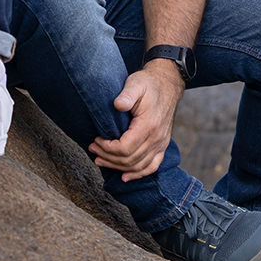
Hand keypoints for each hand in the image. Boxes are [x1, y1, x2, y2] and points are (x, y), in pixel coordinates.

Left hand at [89, 63, 183, 180]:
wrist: (167, 84)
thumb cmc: (148, 84)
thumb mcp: (135, 84)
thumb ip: (127, 94)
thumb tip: (117, 104)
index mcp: (149, 125)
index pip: (125, 148)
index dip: (107, 149)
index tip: (96, 140)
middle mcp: (157, 138)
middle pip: (129, 160)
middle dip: (108, 157)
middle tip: (93, 149)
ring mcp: (161, 143)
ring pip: (138, 166)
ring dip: (118, 167)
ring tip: (100, 161)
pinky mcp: (162, 145)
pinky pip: (152, 166)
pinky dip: (138, 174)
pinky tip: (125, 177)